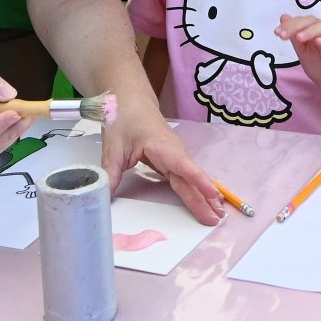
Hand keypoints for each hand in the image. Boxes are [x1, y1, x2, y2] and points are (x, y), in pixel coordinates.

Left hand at [99, 98, 223, 225]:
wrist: (130, 100)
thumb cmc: (124, 118)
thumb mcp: (112, 147)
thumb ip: (110, 173)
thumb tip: (103, 197)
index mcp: (162, 146)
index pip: (184, 166)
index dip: (199, 182)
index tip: (213, 196)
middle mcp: (174, 152)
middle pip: (190, 178)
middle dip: (205, 198)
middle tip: (216, 219)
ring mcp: (174, 156)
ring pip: (190, 179)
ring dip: (203, 196)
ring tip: (215, 215)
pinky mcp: (171, 160)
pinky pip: (185, 178)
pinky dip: (195, 190)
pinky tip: (203, 201)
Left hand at [278, 14, 320, 98]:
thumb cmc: (320, 67)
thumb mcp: (302, 52)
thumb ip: (294, 36)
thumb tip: (283, 17)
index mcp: (314, 31)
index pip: (302, 21)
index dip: (289, 24)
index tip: (277, 32)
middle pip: (313, 21)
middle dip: (296, 26)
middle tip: (283, 35)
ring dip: (311, 30)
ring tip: (299, 38)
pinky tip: (317, 42)